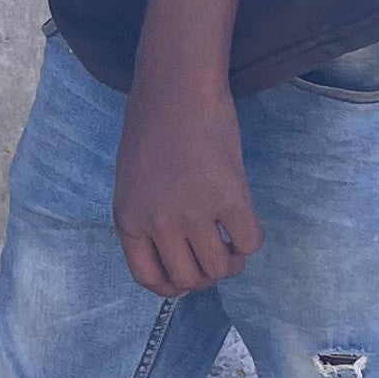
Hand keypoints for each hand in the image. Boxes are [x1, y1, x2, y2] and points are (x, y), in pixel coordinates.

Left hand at [114, 75, 259, 293]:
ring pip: (221, 268)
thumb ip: (146, 220)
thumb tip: (176, 257)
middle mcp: (158, 223)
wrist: (176, 91)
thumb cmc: (154, 130)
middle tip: (215, 254)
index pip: (149, 279)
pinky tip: (243, 222)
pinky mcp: (229, 197)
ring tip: (231, 242)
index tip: (187, 276)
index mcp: (129, 221)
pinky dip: (250, 240)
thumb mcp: (132, 184)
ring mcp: (193, 212)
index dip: (173, 286)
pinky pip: (248, 242)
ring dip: (231, 262)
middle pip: (189, 280)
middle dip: (206, 274)